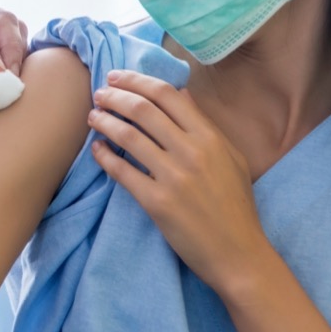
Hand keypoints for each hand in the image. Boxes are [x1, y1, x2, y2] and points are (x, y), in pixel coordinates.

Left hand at [87, 69, 269, 295]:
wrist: (238, 254)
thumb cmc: (236, 205)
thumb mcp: (231, 158)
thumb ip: (205, 124)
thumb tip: (181, 93)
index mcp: (209, 137)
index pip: (166, 95)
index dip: (136, 81)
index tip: (117, 77)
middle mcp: (191, 152)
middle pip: (142, 109)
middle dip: (115, 96)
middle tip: (98, 93)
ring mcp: (173, 177)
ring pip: (128, 136)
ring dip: (104, 122)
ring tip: (92, 117)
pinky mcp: (157, 203)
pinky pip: (122, 172)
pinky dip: (104, 156)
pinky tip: (96, 149)